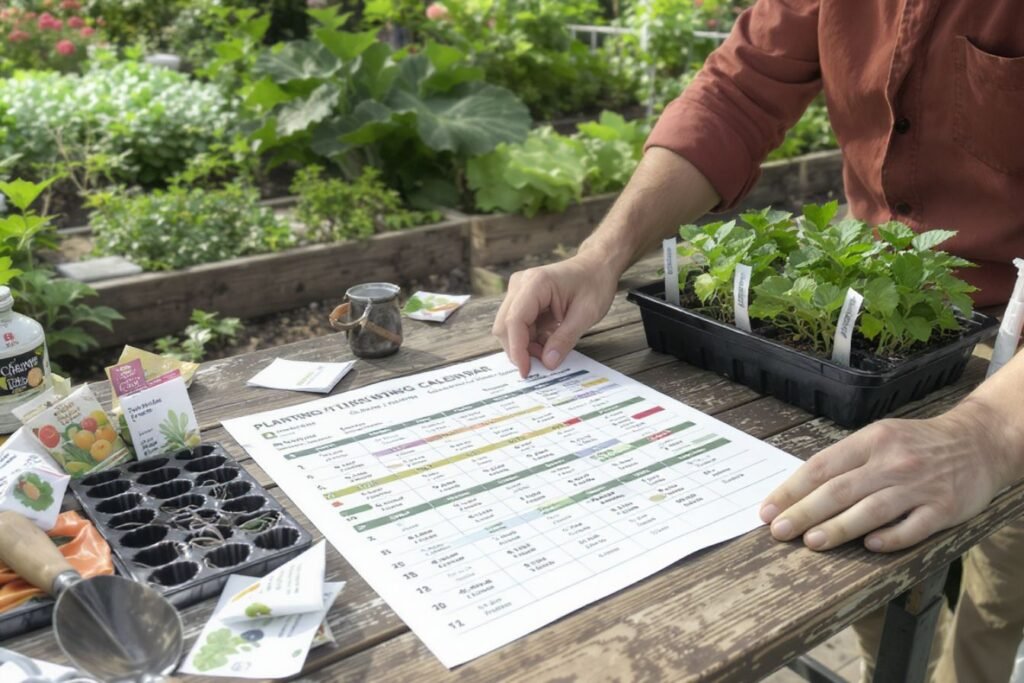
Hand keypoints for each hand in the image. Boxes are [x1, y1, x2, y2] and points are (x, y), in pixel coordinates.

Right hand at [492, 252, 617, 377]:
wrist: (597, 266)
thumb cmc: (594, 283)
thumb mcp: (586, 314)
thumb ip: (565, 339)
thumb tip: (548, 363)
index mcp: (536, 283)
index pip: (514, 320)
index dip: (517, 349)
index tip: (526, 371)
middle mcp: (520, 285)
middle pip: (505, 326)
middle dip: (520, 350)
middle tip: (543, 363)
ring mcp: (519, 291)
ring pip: (509, 328)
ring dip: (525, 345)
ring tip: (550, 351)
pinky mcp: (522, 299)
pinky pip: (518, 326)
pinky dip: (530, 339)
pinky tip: (549, 341)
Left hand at [759, 406, 1009, 552]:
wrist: (979, 442)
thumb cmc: (917, 444)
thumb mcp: (880, 437)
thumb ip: (846, 461)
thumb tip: (800, 491)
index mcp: (871, 441)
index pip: (821, 467)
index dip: (791, 490)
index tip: (767, 510)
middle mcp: (892, 462)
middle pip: (840, 490)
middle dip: (804, 512)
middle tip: (779, 531)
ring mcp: (919, 486)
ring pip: (871, 510)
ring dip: (838, 528)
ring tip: (811, 542)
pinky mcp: (944, 508)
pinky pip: (912, 528)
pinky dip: (889, 538)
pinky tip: (869, 547)